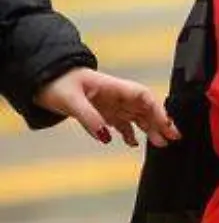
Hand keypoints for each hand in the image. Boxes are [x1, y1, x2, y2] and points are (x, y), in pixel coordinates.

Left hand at [34, 68, 180, 147]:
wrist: (41, 79)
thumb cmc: (57, 83)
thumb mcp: (71, 101)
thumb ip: (90, 119)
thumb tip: (107, 137)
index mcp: (113, 87)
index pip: (143, 96)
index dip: (157, 110)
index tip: (167, 124)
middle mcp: (116, 95)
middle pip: (145, 108)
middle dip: (160, 122)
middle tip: (173, 138)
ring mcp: (110, 103)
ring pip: (136, 116)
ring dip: (149, 129)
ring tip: (160, 144)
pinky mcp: (102, 111)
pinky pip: (121, 122)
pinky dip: (129, 132)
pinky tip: (132, 143)